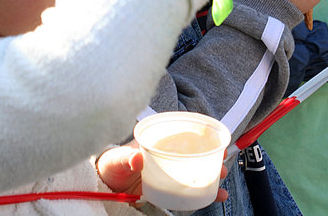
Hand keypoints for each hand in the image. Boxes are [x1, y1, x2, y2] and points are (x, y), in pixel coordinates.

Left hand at [97, 142, 228, 201]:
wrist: (105, 187)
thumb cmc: (111, 166)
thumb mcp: (117, 159)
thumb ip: (126, 157)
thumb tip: (136, 156)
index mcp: (156, 140)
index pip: (181, 132)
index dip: (200, 133)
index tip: (214, 137)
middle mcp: (166, 154)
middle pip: (194, 151)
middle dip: (211, 154)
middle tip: (222, 160)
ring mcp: (169, 172)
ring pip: (195, 170)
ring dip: (210, 173)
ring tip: (222, 178)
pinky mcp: (168, 188)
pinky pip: (189, 190)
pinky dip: (203, 193)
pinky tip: (215, 195)